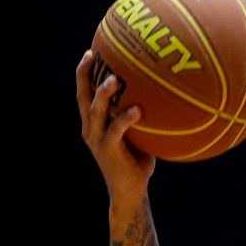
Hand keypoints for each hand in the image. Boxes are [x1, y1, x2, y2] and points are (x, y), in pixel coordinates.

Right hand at [75, 50, 154, 202]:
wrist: (130, 193)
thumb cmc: (138, 164)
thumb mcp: (139, 137)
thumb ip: (142, 119)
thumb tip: (163, 99)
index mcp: (94, 124)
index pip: (84, 94)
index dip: (85, 73)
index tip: (92, 52)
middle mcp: (90, 129)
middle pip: (82, 97)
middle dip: (84, 74)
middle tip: (92, 55)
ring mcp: (97, 140)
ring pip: (95, 111)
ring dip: (103, 94)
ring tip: (114, 79)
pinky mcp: (108, 151)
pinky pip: (116, 131)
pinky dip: (126, 119)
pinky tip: (138, 110)